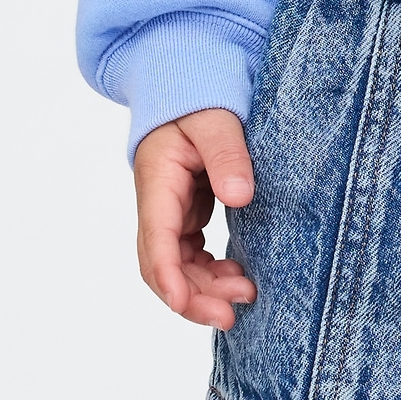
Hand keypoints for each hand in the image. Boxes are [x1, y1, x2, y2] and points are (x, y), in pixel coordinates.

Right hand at [134, 107, 256, 328]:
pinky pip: (192, 253)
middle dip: (191, 296)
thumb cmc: (199, 97)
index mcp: (158, 179)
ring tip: (244, 296)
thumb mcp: (215, 119)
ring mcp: (171, 210)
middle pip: (163, 264)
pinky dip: (210, 272)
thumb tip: (240, 196)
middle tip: (230, 314)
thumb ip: (226, 154)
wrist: (191, 85)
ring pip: (178, 265)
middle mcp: (158, 202)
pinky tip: (236, 277)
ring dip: (203, 289)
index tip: (185, 304)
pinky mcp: (188, 211)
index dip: (168, 276)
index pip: (156, 238)